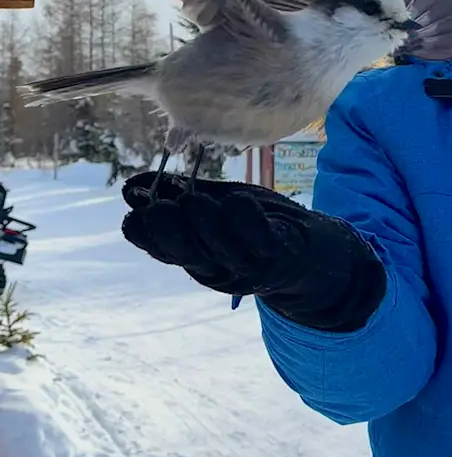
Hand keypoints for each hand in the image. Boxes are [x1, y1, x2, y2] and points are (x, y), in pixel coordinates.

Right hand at [120, 171, 385, 329]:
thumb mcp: (217, 207)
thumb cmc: (259, 226)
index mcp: (198, 255)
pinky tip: (236, 200)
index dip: (145, 233)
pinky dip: (248, 222)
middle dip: (169, 231)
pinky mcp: (280, 256)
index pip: (161, 249)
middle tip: (158, 206)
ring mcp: (250, 265)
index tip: (133, 209)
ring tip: (194, 199)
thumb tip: (130, 189)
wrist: (316, 254)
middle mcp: (218, 267)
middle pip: (186, 254)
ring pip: (220, 251)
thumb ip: (180, 196)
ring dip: (205, 225)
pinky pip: (262, 242)